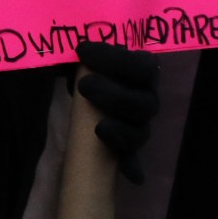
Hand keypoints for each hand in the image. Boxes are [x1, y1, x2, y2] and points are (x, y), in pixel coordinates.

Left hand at [72, 41, 161, 183]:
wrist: (74, 114)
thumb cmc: (83, 80)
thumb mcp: (81, 65)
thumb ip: (84, 56)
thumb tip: (72, 45)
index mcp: (140, 73)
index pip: (142, 65)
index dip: (116, 59)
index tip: (83, 51)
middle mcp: (145, 99)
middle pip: (145, 102)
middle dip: (115, 95)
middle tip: (84, 87)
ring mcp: (138, 126)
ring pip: (141, 132)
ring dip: (121, 130)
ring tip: (98, 128)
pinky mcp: (127, 150)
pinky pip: (133, 160)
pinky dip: (131, 166)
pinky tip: (130, 173)